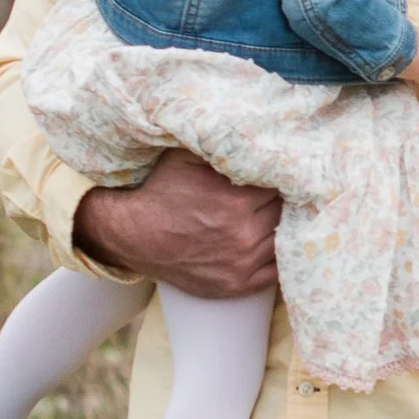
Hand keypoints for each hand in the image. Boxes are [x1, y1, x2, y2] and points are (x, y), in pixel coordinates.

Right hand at [75, 149, 279, 297]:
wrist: (134, 234)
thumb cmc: (162, 191)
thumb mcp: (187, 156)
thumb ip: (222, 146)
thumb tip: (256, 133)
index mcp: (237, 201)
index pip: (281, 183)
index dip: (279, 175)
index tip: (279, 169)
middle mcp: (243, 234)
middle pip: (285, 211)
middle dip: (283, 199)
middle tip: (282, 190)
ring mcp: (241, 263)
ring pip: (283, 238)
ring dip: (283, 225)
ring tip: (277, 213)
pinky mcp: (237, 285)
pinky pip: (276, 272)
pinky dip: (280, 256)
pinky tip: (277, 241)